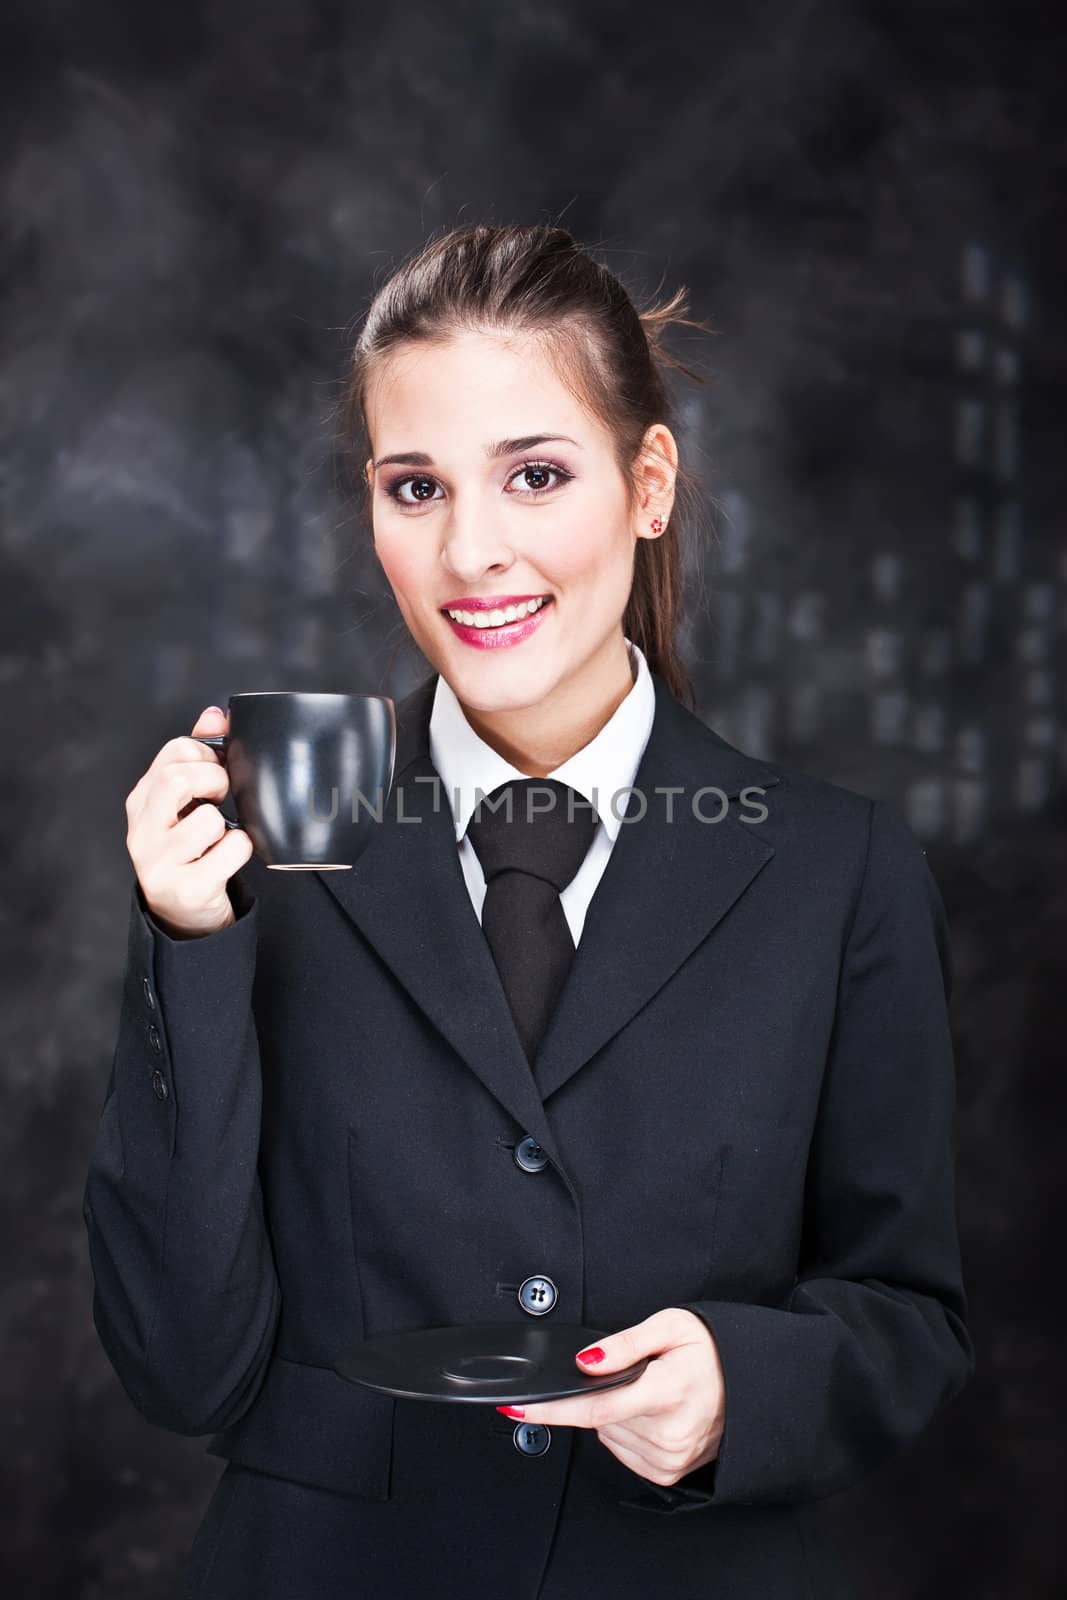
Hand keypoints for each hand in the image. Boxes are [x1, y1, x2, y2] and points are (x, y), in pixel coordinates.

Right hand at [125, 704, 252, 939]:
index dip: (209, 755)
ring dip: (228, 825)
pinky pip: (230, 851)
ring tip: (220, 836)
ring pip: (208, 820)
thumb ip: (199, 756)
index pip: (176, 751)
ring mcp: (159, 861)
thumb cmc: (189, 849)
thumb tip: (214, 713)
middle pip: (179, 779)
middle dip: (215, 781)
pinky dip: (240, 849)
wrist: (185, 914)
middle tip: (224, 798)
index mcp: (141, 800)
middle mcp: (142, 829)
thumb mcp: (186, 803)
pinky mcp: (185, 888)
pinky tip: (229, 857)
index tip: (218, 772)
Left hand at [496, 1307, 725, 1487]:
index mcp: (667, 1392)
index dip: (551, 1408)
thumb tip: (585, 1361)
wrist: (752, 1385)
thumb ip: (624, 1343)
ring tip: (654, 1393)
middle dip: (604, 1392)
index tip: (516, 1407)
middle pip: (600, 1418)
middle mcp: (669, 1433)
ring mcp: (670, 1458)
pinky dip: (627, 1431)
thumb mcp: (671, 1325)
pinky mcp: (669, 1474)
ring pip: (608, 1435)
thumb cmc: (713, 1350)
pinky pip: (623, 1451)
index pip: (594, 1407)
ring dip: (616, 1414)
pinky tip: (654, 1414)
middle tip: (640, 1373)